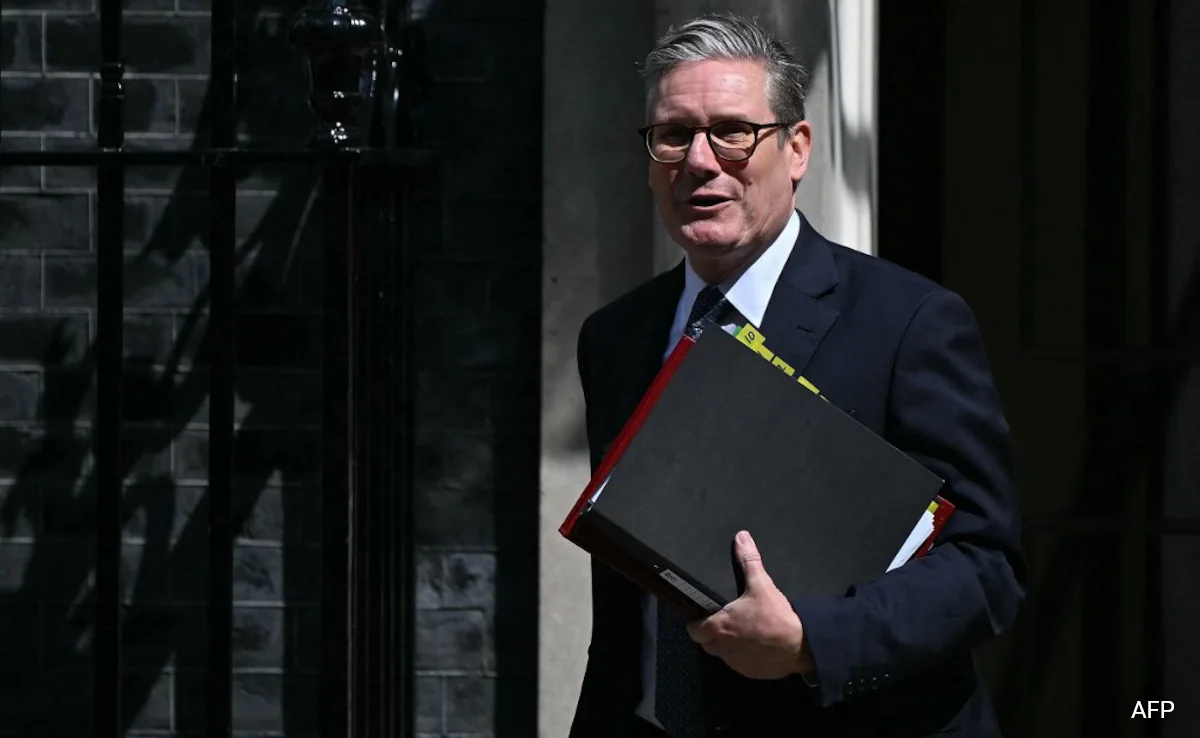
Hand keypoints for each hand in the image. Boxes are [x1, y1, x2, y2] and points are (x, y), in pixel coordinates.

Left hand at [686, 530, 813, 679]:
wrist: (800, 646)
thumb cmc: (775, 616)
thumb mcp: (761, 584)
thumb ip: (748, 560)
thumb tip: (741, 537)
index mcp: (718, 627)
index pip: (693, 629)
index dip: (695, 622)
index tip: (704, 614)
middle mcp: (722, 648)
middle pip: (706, 642)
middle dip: (711, 632)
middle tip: (725, 618)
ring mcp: (736, 663)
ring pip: (723, 654)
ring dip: (728, 644)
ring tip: (742, 630)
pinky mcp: (750, 672)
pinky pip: (740, 663)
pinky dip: (743, 655)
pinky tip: (756, 644)